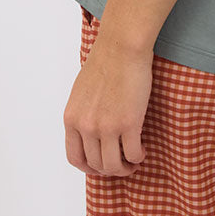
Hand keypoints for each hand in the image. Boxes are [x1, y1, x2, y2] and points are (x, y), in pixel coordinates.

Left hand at [64, 33, 152, 178]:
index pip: (75, 157)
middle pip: (96, 164)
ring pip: (113, 165)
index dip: (89, 168)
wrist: (122, 46)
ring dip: (124, 168)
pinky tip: (142, 151)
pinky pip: (133, 153)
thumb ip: (83, 114)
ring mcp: (107, 127)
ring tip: (133, 161)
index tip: (100, 166)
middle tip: (122, 164)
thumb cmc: (106, 61)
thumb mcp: (82, 92)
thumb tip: (91, 132)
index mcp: (72, 119)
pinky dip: (138, 157)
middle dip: (110, 169)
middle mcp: (86, 127)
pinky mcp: (129, 123)